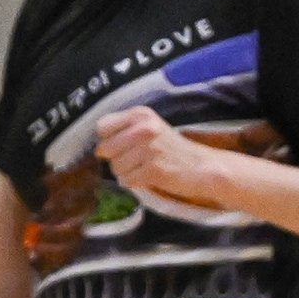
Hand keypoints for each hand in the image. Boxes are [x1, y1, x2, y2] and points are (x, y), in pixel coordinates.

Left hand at [97, 107, 234, 207]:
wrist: (200, 166)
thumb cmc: (170, 148)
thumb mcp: (149, 127)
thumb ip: (123, 130)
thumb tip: (97, 148)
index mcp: (140, 114)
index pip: (102, 127)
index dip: (107, 140)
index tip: (121, 146)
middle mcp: (144, 128)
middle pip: (105, 149)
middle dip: (116, 159)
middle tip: (135, 160)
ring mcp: (150, 149)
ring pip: (115, 167)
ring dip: (126, 172)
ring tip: (145, 167)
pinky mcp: (154, 170)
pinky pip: (128, 181)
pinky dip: (136, 182)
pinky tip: (150, 176)